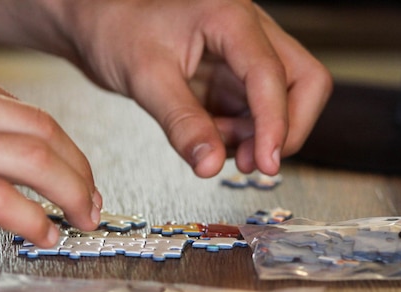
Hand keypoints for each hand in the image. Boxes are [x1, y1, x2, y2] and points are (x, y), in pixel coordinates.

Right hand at [0, 43, 100, 245]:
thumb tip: (1, 141)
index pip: (27, 111)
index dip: (64, 148)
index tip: (76, 170)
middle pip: (44, 132)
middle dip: (81, 171)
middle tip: (91, 199)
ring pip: (35, 161)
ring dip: (72, 194)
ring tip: (82, 217)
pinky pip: (3, 200)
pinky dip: (36, 218)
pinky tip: (45, 232)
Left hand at [47, 0, 331, 175]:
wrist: (97, 22)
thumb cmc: (116, 27)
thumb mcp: (146, 77)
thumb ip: (181, 122)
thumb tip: (211, 164)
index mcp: (230, 19)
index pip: (273, 75)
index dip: (276, 124)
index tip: (267, 163)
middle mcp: (247, 33)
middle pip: (304, 81)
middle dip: (286, 128)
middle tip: (256, 162)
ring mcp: (242, 57)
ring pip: (283, 101)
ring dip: (259, 135)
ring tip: (215, 144)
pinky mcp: (230, 78)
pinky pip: (252, 112)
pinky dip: (240, 134)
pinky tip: (210, 137)